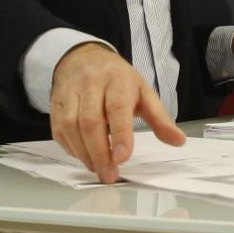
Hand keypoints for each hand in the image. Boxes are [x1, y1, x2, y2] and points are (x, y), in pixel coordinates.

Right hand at [49, 43, 184, 183]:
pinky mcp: (56, 103)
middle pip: (91, 121)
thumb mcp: (144, 92)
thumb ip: (160, 118)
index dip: (120, 134)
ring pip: (71, 126)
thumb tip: (178, 140)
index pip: (117, 108)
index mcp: (118, 80)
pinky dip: (70, 148)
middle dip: (100, 153)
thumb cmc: (117, 79)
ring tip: (98, 169)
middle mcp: (91, 83)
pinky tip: (84, 157)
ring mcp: (70, 92)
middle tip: (109, 175)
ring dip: (84, 153)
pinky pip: (59, 129)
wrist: (84, 57)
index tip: (123, 158)